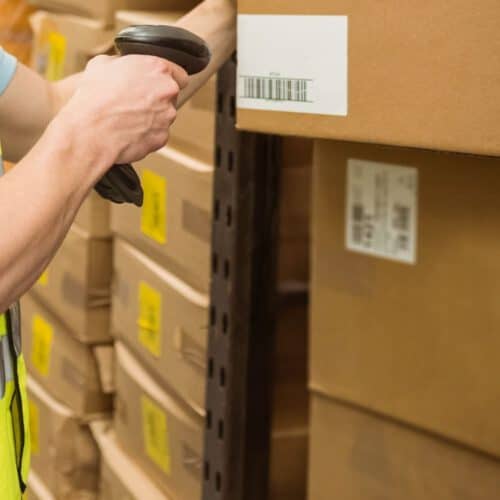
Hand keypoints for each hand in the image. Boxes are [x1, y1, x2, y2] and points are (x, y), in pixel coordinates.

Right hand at [59, 54, 187, 169]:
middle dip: (157, 98)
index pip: (180, 74)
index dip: (167, 79)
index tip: (158, 84)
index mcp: (157, 68)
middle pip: (171, 96)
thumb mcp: (101, 65)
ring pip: (165, 116)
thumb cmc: (94, 97)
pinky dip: (147, 134)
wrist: (91, 131)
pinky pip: (158, 134)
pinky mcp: (163, 137)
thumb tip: (122, 66)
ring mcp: (167, 116)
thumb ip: (122, 63)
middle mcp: (168, 91)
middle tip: (135, 102)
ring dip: (152, 116)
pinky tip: (129, 132)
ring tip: (127, 118)